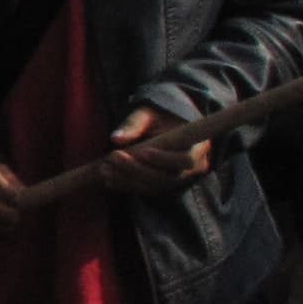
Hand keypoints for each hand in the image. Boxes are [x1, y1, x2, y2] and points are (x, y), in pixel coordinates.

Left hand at [96, 102, 214, 194]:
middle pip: (167, 175)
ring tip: (105, 170)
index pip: (185, 159)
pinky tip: (109, 180)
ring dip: (129, 179)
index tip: (141, 152)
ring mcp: (179, 178)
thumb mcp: (148, 114)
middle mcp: (193, 166)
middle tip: (113, 158)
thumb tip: (116, 138)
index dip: (163, 159)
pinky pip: (147, 189)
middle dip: (138, 168)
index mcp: (197, 145)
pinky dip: (128, 185)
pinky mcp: (165, 185)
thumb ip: (134, 124)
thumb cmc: (159, 117)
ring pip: (155, 185)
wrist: (166, 125)